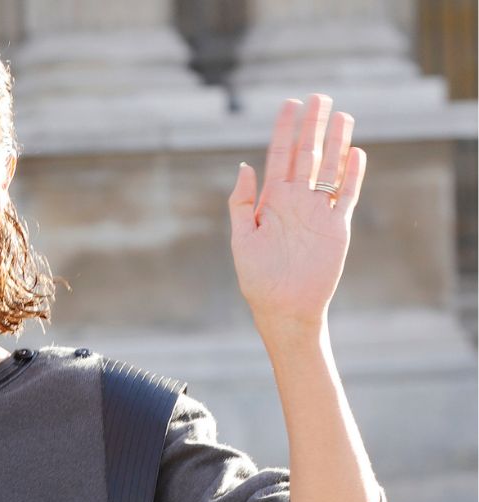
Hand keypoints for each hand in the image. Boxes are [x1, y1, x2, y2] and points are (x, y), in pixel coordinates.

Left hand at [227, 93, 366, 336]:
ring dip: (336, 143)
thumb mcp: (242, 237)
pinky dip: (352, 175)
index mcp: (271, 201)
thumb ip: (242, 202)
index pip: (279, 156)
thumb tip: (244, 166)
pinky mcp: (336, 227)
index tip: (290, 104)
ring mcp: (317, 212)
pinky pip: (346, 195)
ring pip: (330, 169)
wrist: (283, 307)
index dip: (285, 129)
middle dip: (312, 126)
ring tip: (342, 115)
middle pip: (307, 155)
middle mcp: (296, 201)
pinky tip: (355, 153)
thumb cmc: (257, 277)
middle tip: (319, 97)